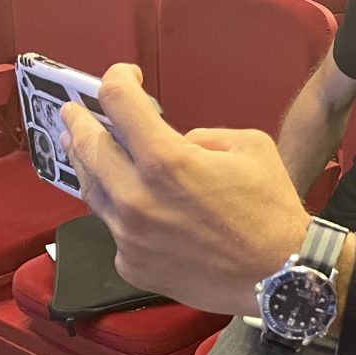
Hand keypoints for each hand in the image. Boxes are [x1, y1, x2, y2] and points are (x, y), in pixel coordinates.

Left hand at [59, 63, 312, 317]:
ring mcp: (129, 236)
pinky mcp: (132, 265)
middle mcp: (136, 196)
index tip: (125, 77)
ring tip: (84, 150)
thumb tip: (177, 144)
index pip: (118, 102)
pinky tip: (135, 210)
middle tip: (74, 111)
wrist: (281, 276)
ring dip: (88, 164)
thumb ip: (203, 137)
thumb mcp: (251, 147)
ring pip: (92, 190)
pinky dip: (122, 213)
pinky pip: (116, 230)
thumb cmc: (272, 208)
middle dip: (79, 120)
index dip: (117, 79)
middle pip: (87, 145)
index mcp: (167, 159)